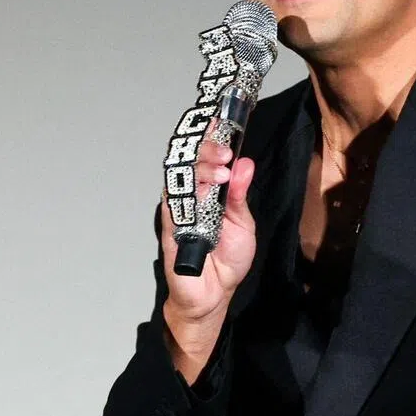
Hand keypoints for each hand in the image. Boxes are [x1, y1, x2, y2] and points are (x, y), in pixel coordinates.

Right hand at [157, 134, 256, 376]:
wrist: (214, 296)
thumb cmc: (226, 261)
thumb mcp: (243, 224)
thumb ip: (239, 195)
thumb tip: (245, 164)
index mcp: (211, 191)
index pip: (209, 157)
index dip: (214, 136)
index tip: (224, 119)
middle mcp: (192, 195)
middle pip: (191, 160)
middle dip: (207, 148)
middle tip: (225, 151)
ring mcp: (179, 209)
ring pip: (180, 176)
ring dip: (198, 167)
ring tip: (219, 167)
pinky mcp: (170, 226)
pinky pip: (172, 203)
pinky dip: (185, 192)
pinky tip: (201, 189)